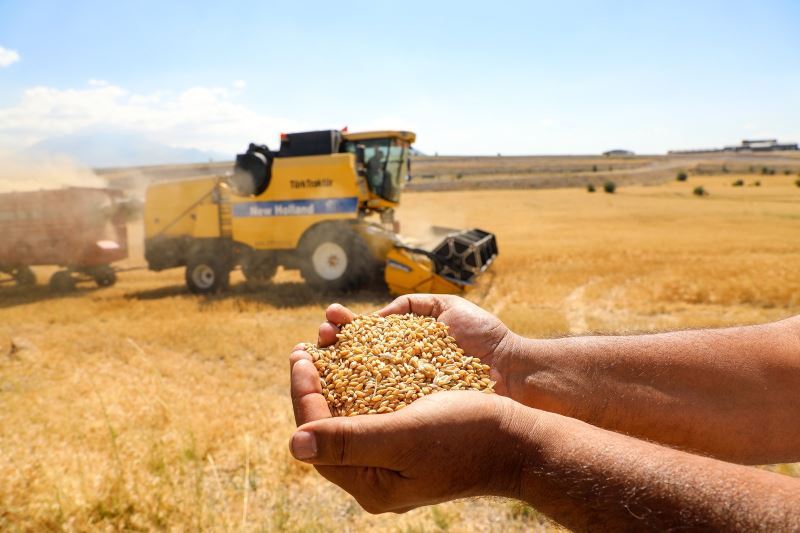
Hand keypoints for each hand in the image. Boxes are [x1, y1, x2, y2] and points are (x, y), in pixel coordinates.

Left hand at [288, 353, 524, 512]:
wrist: (517, 438)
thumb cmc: (467, 434)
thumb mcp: (405, 435)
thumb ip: (349, 440)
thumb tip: (294, 444)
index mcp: (371, 486)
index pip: (318, 439)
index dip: (303, 395)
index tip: (300, 356)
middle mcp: (377, 478)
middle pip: (328, 430)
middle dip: (313, 388)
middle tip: (303, 350)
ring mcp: (392, 462)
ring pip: (347, 420)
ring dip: (332, 384)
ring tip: (323, 351)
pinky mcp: (407, 444)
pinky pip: (370, 415)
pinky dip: (357, 388)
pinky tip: (355, 364)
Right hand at [312, 294, 521, 396]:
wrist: (516, 373)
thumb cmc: (485, 340)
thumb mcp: (446, 309)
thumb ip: (411, 305)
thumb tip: (376, 318)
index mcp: (401, 351)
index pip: (359, 341)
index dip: (340, 331)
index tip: (332, 318)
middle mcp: (396, 379)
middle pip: (348, 366)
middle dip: (328, 350)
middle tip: (317, 338)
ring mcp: (401, 405)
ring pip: (353, 392)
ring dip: (329, 374)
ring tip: (314, 355)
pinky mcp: (409, 425)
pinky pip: (372, 417)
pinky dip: (348, 405)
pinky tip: (332, 390)